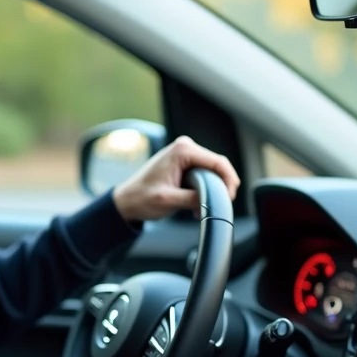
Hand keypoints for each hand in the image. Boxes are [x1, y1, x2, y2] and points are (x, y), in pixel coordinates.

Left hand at [112, 136, 240, 222]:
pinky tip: (196, 206)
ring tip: (201, 209)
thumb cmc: (141, 198)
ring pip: (212, 172)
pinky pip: (204, 175)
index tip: (229, 199)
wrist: (126, 201)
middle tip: (217, 207)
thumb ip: (193, 198)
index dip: (229, 181)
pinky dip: (205, 190)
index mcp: (182, 150)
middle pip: (217, 166)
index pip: (218, 162)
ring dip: (212, 191)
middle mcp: (185, 147)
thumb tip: (215, 200)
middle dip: (221, 187)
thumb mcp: (168, 200)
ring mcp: (185, 154)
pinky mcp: (184, 163)